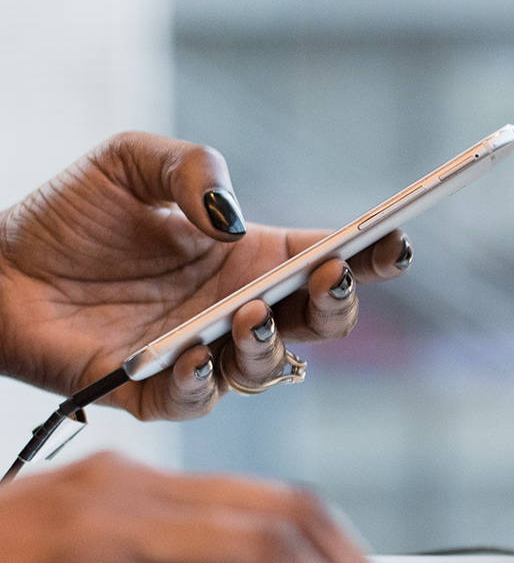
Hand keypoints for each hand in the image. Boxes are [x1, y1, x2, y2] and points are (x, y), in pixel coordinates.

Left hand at [0, 132, 411, 418]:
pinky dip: (202, 381)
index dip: (369, 254)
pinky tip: (194, 351)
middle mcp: (236, 310)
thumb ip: (191, 168)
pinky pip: (195, 400)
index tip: (395, 238)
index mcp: (248, 258)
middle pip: (317, 323)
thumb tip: (231, 218)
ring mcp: (201, 354)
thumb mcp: (132, 162)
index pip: (327, 260)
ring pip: (267, 370)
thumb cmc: (68, 215)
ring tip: (249, 312)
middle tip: (329, 276)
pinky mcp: (153, 391)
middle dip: (337, 305)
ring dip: (270, 344)